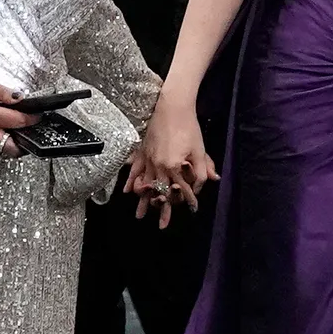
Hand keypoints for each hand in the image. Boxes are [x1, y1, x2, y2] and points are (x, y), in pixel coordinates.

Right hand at [0, 76, 37, 156]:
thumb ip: (3, 92)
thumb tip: (20, 97)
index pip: (17, 121)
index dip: (32, 119)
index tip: (39, 115)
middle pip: (12, 148)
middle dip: (26, 141)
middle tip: (32, 130)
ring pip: (4, 149)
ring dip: (15, 141)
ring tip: (19, 127)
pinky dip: (3, 140)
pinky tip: (5, 128)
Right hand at [126, 92, 218, 228]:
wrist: (172, 107)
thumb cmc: (189, 128)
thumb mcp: (200, 150)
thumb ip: (202, 170)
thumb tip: (204, 185)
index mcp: (174, 166)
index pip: (182, 189)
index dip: (188, 200)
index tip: (192, 209)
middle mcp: (159, 166)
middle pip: (161, 192)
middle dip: (162, 210)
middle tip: (162, 226)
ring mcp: (148, 159)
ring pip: (145, 185)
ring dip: (143, 202)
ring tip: (139, 216)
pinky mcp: (142, 151)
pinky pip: (134, 170)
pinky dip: (130, 181)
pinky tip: (127, 192)